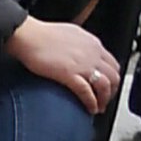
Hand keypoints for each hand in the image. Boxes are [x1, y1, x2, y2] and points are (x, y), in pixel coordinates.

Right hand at [7, 15, 121, 112]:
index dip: (112, 78)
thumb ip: (81, 42)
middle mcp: (92, 54)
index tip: (107, 85)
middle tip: (104, 98)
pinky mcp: (70, 75)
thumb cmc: (41, 33)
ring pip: (105, 87)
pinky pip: (87, 93)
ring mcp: (82, 65)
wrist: (26, 35)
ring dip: (104, 99)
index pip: (113, 64)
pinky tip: (89, 108)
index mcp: (92, 44)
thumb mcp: (69, 32)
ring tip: (98, 107)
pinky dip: (91, 103)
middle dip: (112, 91)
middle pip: (114, 77)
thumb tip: (82, 50)